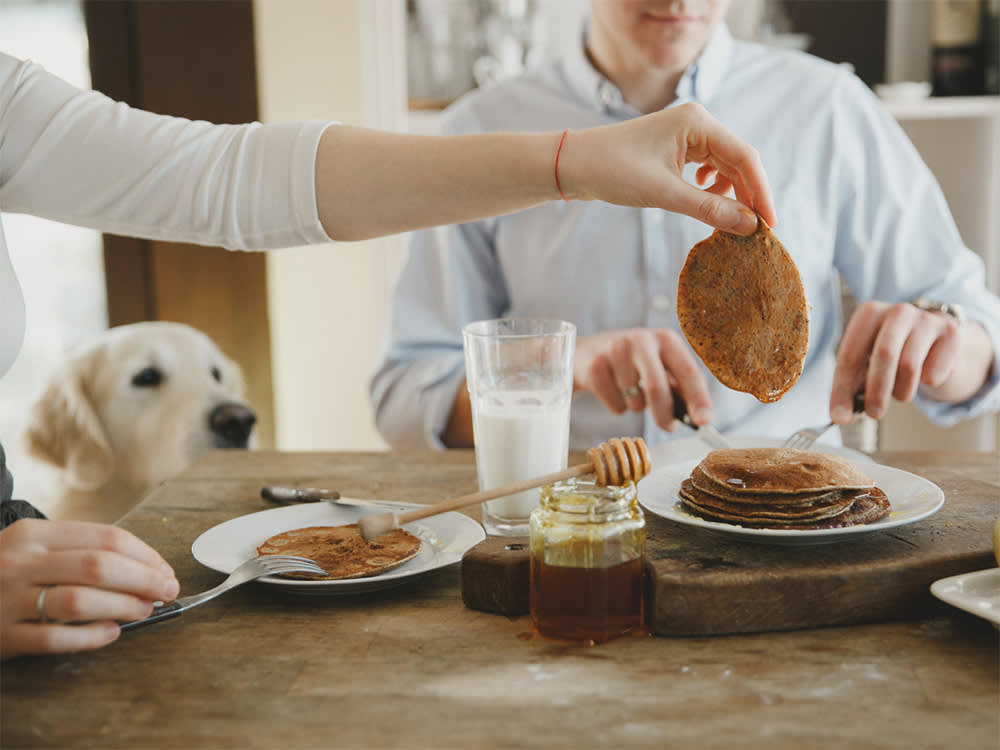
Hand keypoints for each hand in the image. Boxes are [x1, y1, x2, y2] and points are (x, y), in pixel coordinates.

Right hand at [0, 519, 178, 658]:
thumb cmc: (1, 572)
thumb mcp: (31, 547)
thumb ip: (77, 551)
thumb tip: (143, 569)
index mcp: (34, 533)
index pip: (106, 538)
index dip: (146, 556)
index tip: (165, 571)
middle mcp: (20, 561)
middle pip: (99, 566)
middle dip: (143, 580)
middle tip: (166, 591)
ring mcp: (7, 599)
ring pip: (79, 600)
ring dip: (122, 607)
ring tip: (143, 611)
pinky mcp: (1, 635)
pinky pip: (54, 638)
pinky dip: (90, 637)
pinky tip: (110, 634)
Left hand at [562, 102, 776, 235]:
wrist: (574, 165)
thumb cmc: (612, 170)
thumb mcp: (664, 194)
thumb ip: (708, 209)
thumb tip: (748, 226)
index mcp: (697, 122)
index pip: (744, 157)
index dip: (761, 192)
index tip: (770, 225)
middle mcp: (697, 123)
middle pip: (738, 161)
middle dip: (748, 196)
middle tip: (757, 232)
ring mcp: (687, 135)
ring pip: (724, 167)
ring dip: (730, 194)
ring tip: (728, 221)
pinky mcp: (676, 149)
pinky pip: (707, 169)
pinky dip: (712, 189)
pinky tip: (705, 203)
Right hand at [574, 328, 713, 430]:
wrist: (587, 353)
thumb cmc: (633, 363)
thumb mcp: (660, 365)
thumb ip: (681, 387)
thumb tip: (700, 416)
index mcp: (666, 339)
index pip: (688, 371)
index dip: (699, 399)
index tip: (704, 421)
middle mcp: (641, 339)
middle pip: (657, 387)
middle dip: (665, 414)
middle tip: (669, 427)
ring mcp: (615, 350)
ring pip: (634, 399)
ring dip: (637, 407)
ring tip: (632, 394)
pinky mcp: (595, 366)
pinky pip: (615, 404)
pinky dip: (618, 407)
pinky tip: (614, 392)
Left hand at [830, 301, 991, 423]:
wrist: (936, 341)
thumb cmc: (893, 355)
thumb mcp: (867, 366)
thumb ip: (852, 389)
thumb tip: (841, 416)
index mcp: (867, 315)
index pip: (849, 357)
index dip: (842, 390)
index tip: (839, 416)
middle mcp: (897, 311)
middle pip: (883, 356)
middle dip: (876, 391)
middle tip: (874, 414)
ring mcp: (926, 319)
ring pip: (909, 366)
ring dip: (902, 391)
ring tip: (900, 394)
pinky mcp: (950, 332)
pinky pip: (934, 371)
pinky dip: (927, 383)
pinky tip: (926, 375)